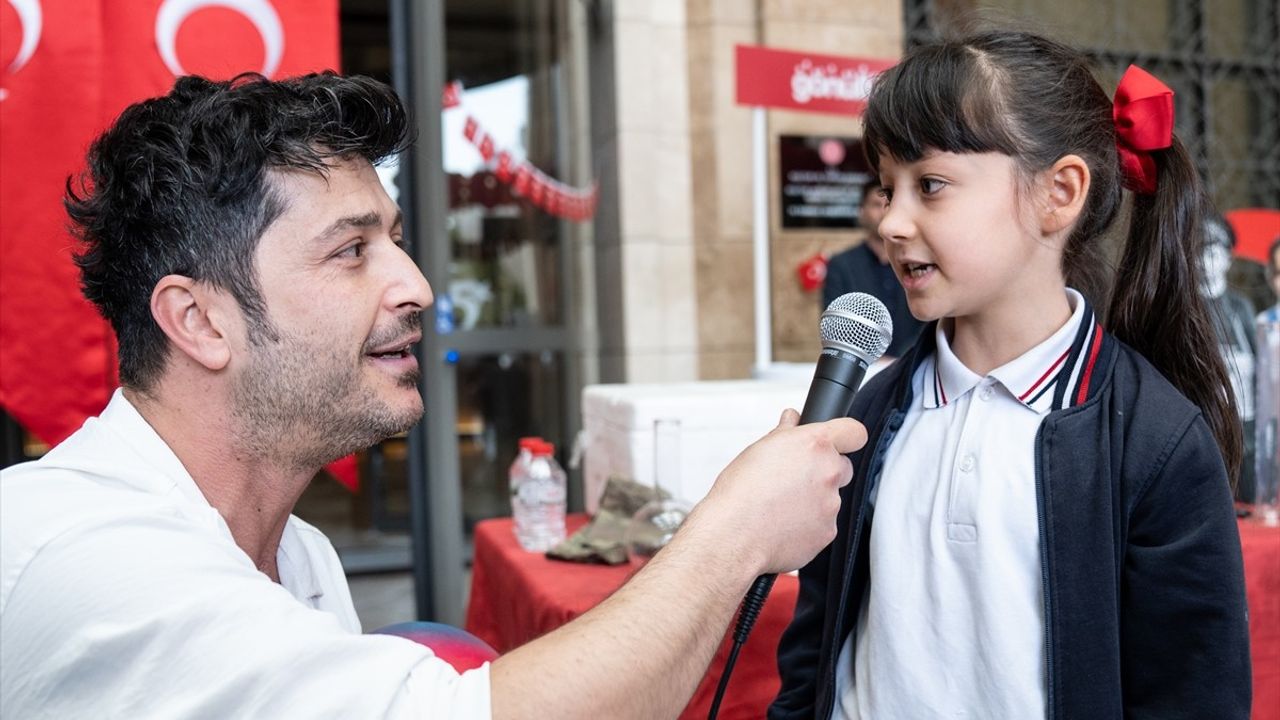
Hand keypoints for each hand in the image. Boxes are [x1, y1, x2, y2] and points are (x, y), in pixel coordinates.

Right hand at [690, 409, 865, 574]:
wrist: (734, 533)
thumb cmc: (740, 492)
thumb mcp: (758, 449)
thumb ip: (784, 432)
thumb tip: (791, 421)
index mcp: (815, 445)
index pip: (854, 431)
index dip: (846, 436)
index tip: (839, 441)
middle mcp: (829, 472)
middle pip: (843, 467)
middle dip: (824, 472)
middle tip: (795, 479)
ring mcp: (831, 504)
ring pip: (831, 498)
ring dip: (814, 500)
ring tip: (781, 505)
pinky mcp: (828, 532)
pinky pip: (823, 524)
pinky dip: (809, 524)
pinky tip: (783, 523)